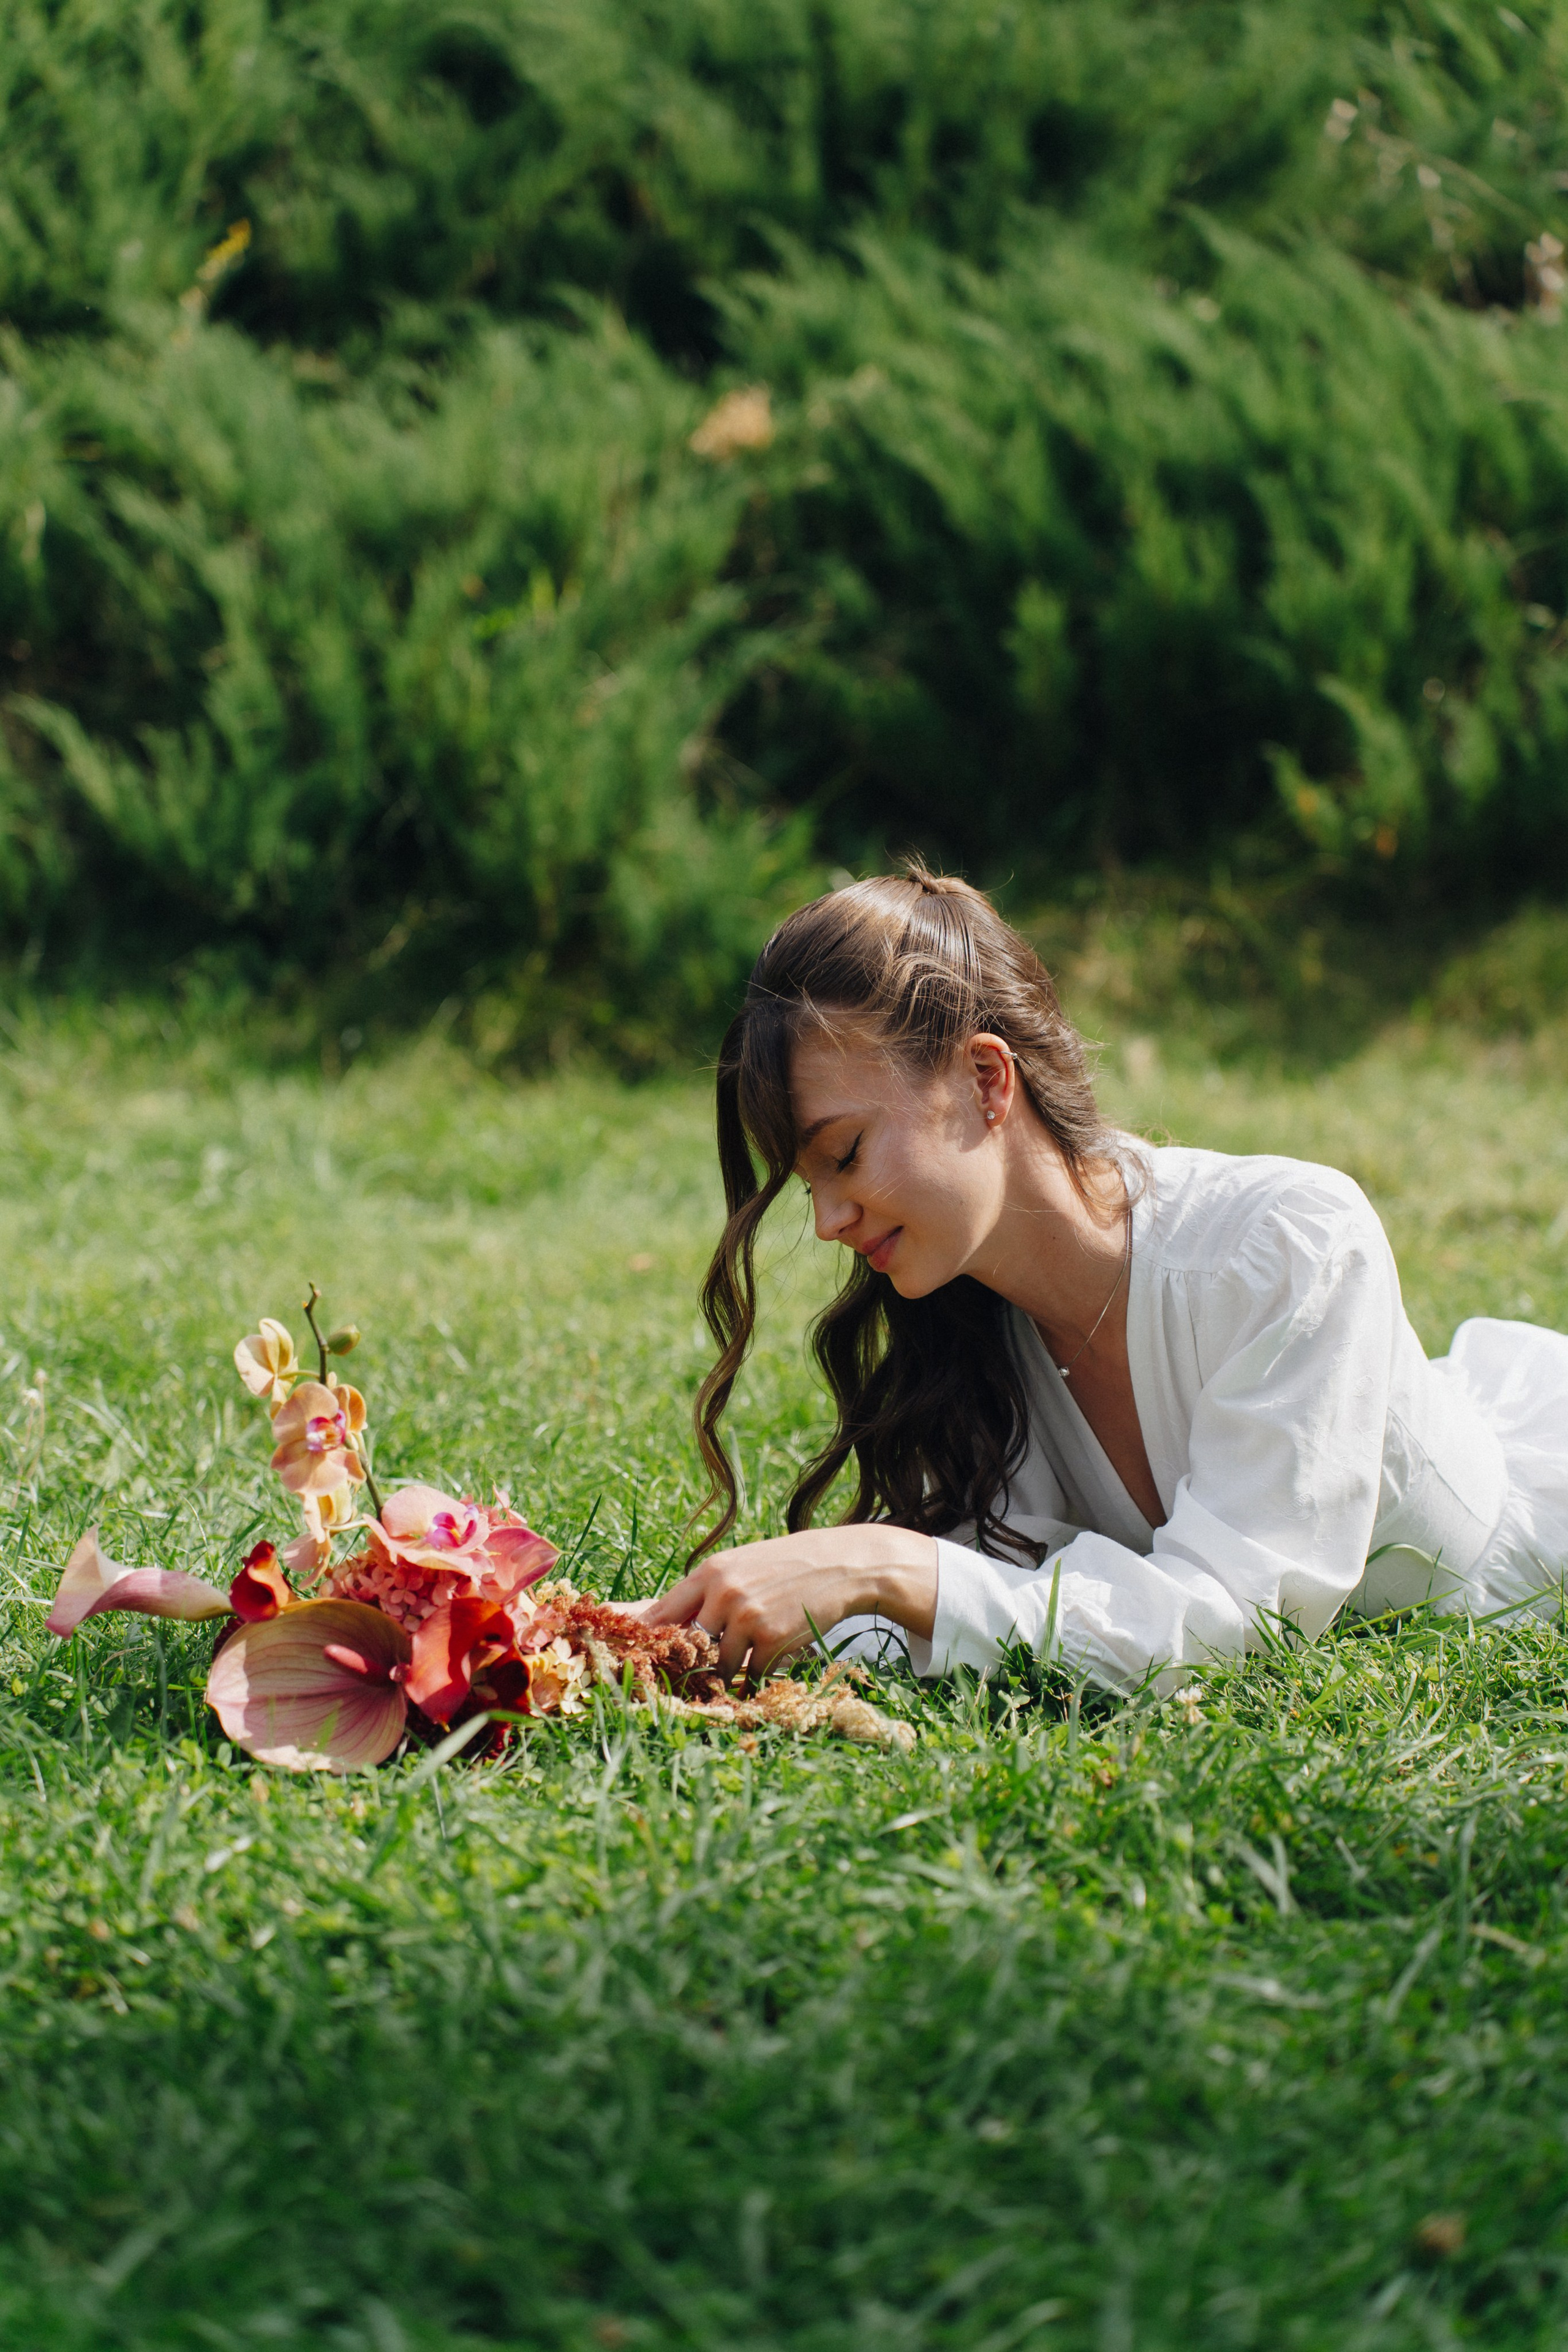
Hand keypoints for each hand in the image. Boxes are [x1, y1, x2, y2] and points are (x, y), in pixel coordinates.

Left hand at [640, 1523, 937, 1681]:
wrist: (839, 1566)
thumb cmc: (784, 1566)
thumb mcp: (741, 1565)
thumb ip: (707, 1590)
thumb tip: (667, 1621)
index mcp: (711, 1572)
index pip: (663, 1611)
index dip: (650, 1636)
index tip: (642, 1653)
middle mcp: (724, 1593)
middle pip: (689, 1644)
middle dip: (694, 1658)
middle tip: (698, 1666)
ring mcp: (747, 1618)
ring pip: (719, 1663)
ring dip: (731, 1667)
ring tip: (751, 1652)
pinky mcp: (770, 1641)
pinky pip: (750, 1672)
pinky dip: (758, 1671)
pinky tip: (774, 1652)